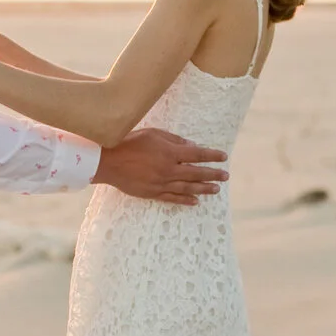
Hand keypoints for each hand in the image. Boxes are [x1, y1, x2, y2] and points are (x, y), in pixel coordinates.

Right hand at [93, 128, 228, 205]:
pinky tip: (195, 201)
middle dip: (213, 175)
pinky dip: (185, 200)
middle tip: (225, 176)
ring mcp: (161, 183)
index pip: (197, 154)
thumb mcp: (153, 134)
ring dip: (204, 189)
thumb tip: (191, 146)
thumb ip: (174, 140)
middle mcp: (169, 170)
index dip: (212, 156)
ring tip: (216, 190)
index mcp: (170, 153)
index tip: (224, 157)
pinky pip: (172, 198)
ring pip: (188, 188)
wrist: (109, 162)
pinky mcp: (153, 193)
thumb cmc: (130, 143)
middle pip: (196, 173)